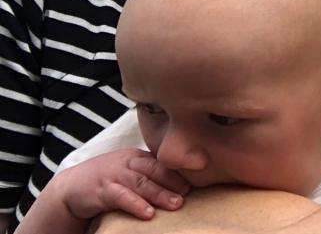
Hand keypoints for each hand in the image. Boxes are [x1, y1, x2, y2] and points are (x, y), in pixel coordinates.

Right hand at [54, 148, 189, 220]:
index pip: (162, 161)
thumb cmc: (107, 180)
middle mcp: (127, 162)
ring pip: (141, 183)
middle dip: (174, 180)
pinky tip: (148, 214)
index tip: (199, 176)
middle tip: (190, 192)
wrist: (70, 188)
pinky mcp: (101, 190)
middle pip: (155, 170)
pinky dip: (135, 204)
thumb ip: (151, 173)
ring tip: (176, 204)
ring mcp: (114, 175)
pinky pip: (120, 197)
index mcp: (138, 156)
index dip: (180, 169)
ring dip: (160, 194)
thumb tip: (184, 183)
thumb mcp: (130, 171)